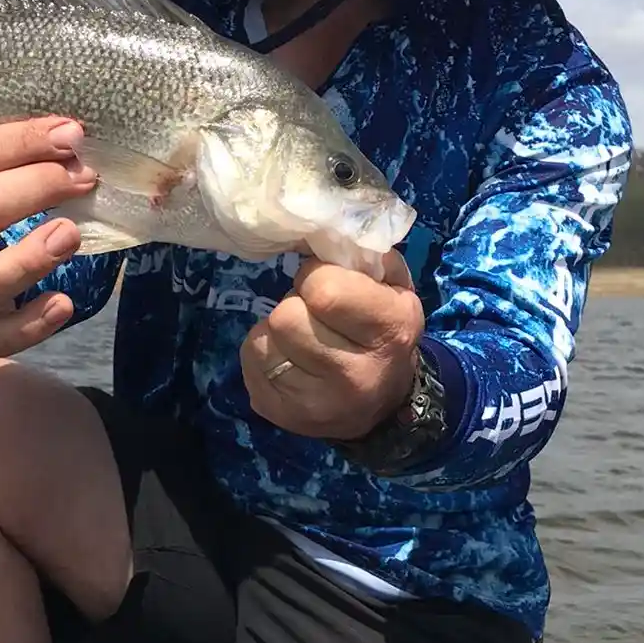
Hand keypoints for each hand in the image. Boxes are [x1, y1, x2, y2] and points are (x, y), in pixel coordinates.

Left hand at [242, 251, 424, 440]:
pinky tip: (288, 358)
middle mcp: (354, 377)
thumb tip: (316, 227)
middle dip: (295, 306)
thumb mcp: (393, 287)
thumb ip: (362, 254)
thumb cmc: (383, 331)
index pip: (323, 290)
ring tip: (301, 337)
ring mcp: (314, 404)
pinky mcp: (280, 415)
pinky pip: (250, 361)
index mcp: (388, 333)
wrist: (383, 404)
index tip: (328, 284)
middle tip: (313, 314)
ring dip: (277, 330)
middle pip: (285, 317)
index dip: (317, 277)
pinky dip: (264, 352)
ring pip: (262, 340)